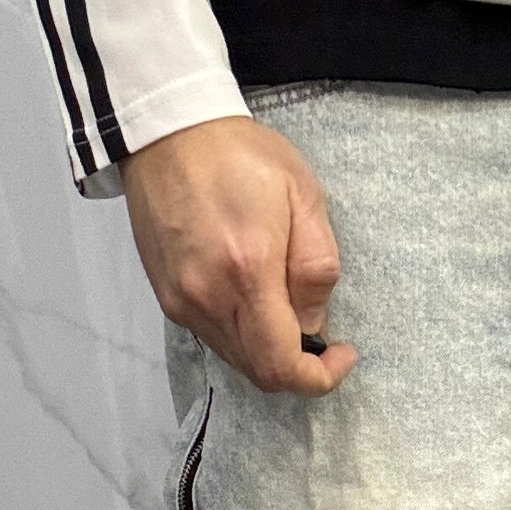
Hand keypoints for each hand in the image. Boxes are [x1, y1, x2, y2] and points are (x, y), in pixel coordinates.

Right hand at [122, 116, 356, 396]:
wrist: (168, 132)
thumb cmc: (240, 155)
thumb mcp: (304, 196)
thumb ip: (316, 268)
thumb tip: (314, 322)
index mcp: (247, 272)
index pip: (281, 365)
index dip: (319, 377)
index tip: (342, 353)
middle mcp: (207, 297)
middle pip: (259, 371)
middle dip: (298, 365)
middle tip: (323, 334)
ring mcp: (181, 301)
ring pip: (235, 357)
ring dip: (269, 349)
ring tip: (286, 306)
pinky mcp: (167, 296)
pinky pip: (213, 336)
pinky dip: (242, 333)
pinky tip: (254, 296)